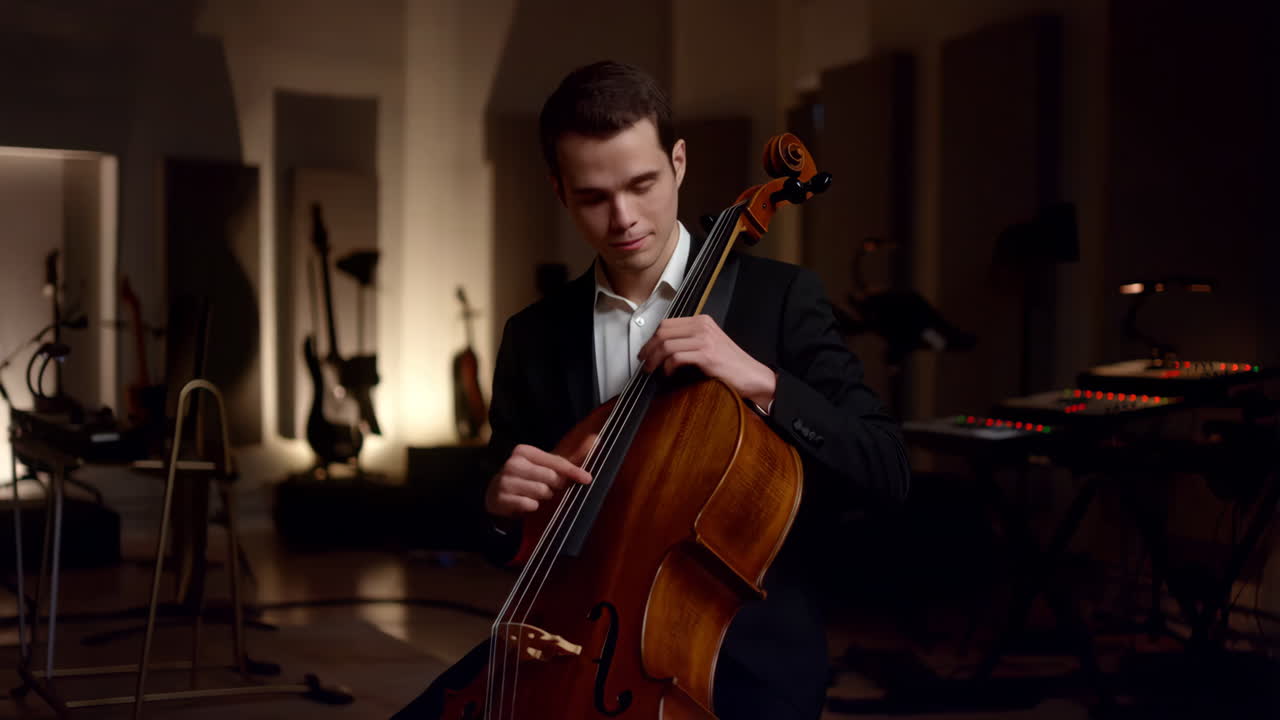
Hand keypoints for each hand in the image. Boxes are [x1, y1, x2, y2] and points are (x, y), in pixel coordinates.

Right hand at [485, 443, 591, 517]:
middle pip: (551, 478)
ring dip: (544, 497)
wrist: (499, 495)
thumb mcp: (548, 466)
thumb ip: (572, 455)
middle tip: (550, 488)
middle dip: (555, 486)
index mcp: (525, 451)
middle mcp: (513, 463)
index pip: (556, 462)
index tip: (588, 479)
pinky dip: (532, 507)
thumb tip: (597, 439)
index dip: (574, 471)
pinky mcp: (500, 498)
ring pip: (541, 492)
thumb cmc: (530, 478)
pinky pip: (529, 505)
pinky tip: (527, 503)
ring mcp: (504, 480)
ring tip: (537, 495)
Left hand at [637, 315, 776, 409]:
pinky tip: (669, 373)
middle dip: (648, 348)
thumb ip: (689, 340)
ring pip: (666, 344)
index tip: (645, 351)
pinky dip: (668, 367)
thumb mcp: (709, 344)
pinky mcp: (706, 354)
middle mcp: (703, 326)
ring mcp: (705, 339)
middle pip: (663, 331)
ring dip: (654, 359)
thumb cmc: (731, 364)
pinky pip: (676, 356)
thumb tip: (662, 347)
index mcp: (702, 321)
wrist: (752, 376)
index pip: (667, 323)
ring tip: (652, 370)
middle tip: (644, 362)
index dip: (651, 338)